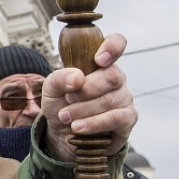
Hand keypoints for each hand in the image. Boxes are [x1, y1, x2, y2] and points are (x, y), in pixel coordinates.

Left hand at [40, 33, 136, 161]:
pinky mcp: (128, 119)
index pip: (116, 43)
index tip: (98, 60)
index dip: (112, 47)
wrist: (62, 134)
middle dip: (86, 90)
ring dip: (83, 110)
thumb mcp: (51, 89)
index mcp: (99, 63)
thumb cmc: (61, 105)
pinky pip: (117, 118)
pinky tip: (78, 127)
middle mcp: (116, 78)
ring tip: (66, 117)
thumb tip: (77, 77)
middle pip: (112, 76)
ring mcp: (124, 98)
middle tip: (67, 99)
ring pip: (110, 100)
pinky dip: (95, 123)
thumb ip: (59, 78)